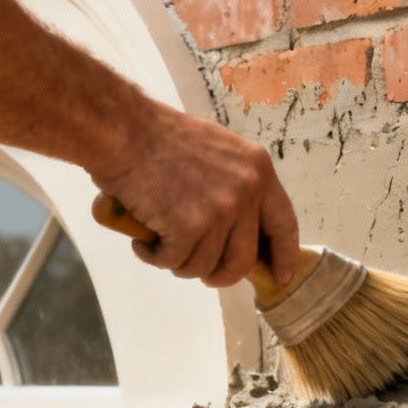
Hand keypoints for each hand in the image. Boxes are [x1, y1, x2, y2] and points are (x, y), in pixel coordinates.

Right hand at [88, 103, 299, 287]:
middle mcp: (246, 191)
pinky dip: (154, 257)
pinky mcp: (188, 227)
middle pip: (244, 260)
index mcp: (258, 170)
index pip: (283, 224)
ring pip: (205, 266)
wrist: (125, 131)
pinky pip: (174, 261)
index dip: (283, 256)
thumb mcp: (218, 151)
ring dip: (180, 262)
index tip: (279, 276)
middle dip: (222, 275)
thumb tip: (240, 229)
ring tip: (159, 241)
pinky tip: (142, 241)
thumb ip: (237, 186)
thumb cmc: (161, 138)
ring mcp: (219, 210)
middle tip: (204, 274)